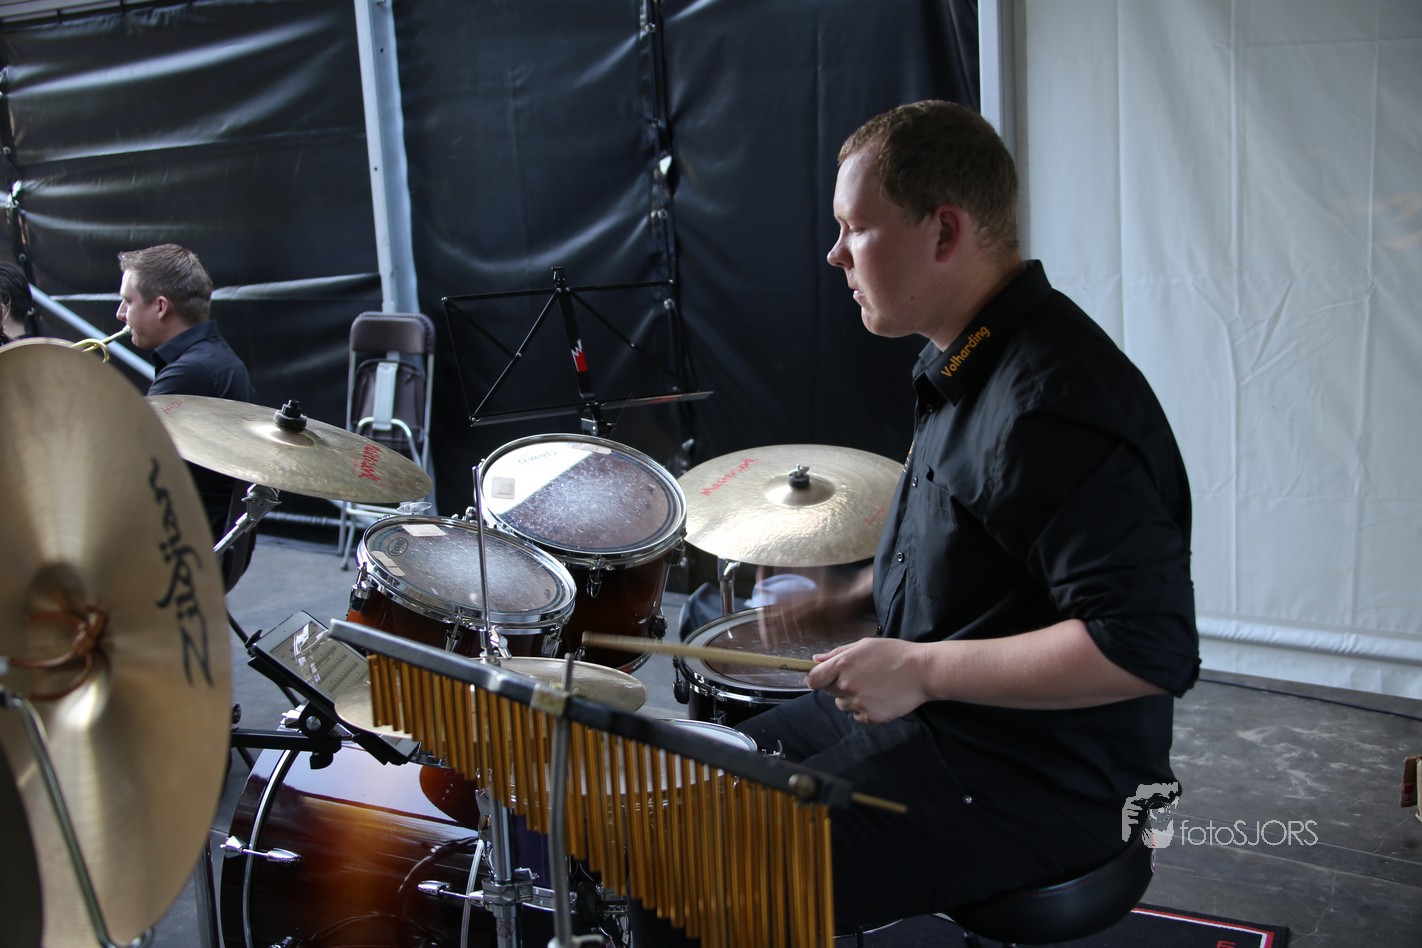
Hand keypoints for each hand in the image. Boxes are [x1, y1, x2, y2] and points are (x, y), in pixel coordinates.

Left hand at [805, 637, 930, 723]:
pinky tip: (879, 697)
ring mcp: (859, 703)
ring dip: (851, 698)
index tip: (823, 677)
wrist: (923, 671)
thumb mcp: (865, 645)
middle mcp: (847, 685)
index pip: (813, 679)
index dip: (816, 678)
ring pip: (843, 705)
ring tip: (872, 687)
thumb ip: (837, 653)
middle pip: (828, 691)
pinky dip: (864, 710)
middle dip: (838, 685)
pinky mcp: (871, 717)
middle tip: (860, 676)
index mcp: (843, 665)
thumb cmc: (895, 654)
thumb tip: (816, 660)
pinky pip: (857, 716)